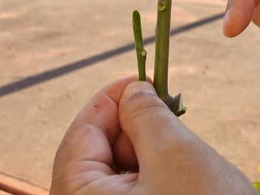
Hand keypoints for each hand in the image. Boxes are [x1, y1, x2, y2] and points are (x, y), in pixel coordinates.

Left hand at [50, 77, 255, 194]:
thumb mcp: (176, 155)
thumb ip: (147, 115)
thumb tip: (133, 91)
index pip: (81, 134)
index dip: (110, 99)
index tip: (140, 76)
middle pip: (96, 153)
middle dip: (131, 124)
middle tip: (166, 103)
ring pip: (118, 171)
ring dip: (146, 147)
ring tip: (178, 141)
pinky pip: (134, 190)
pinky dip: (153, 170)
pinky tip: (178, 166)